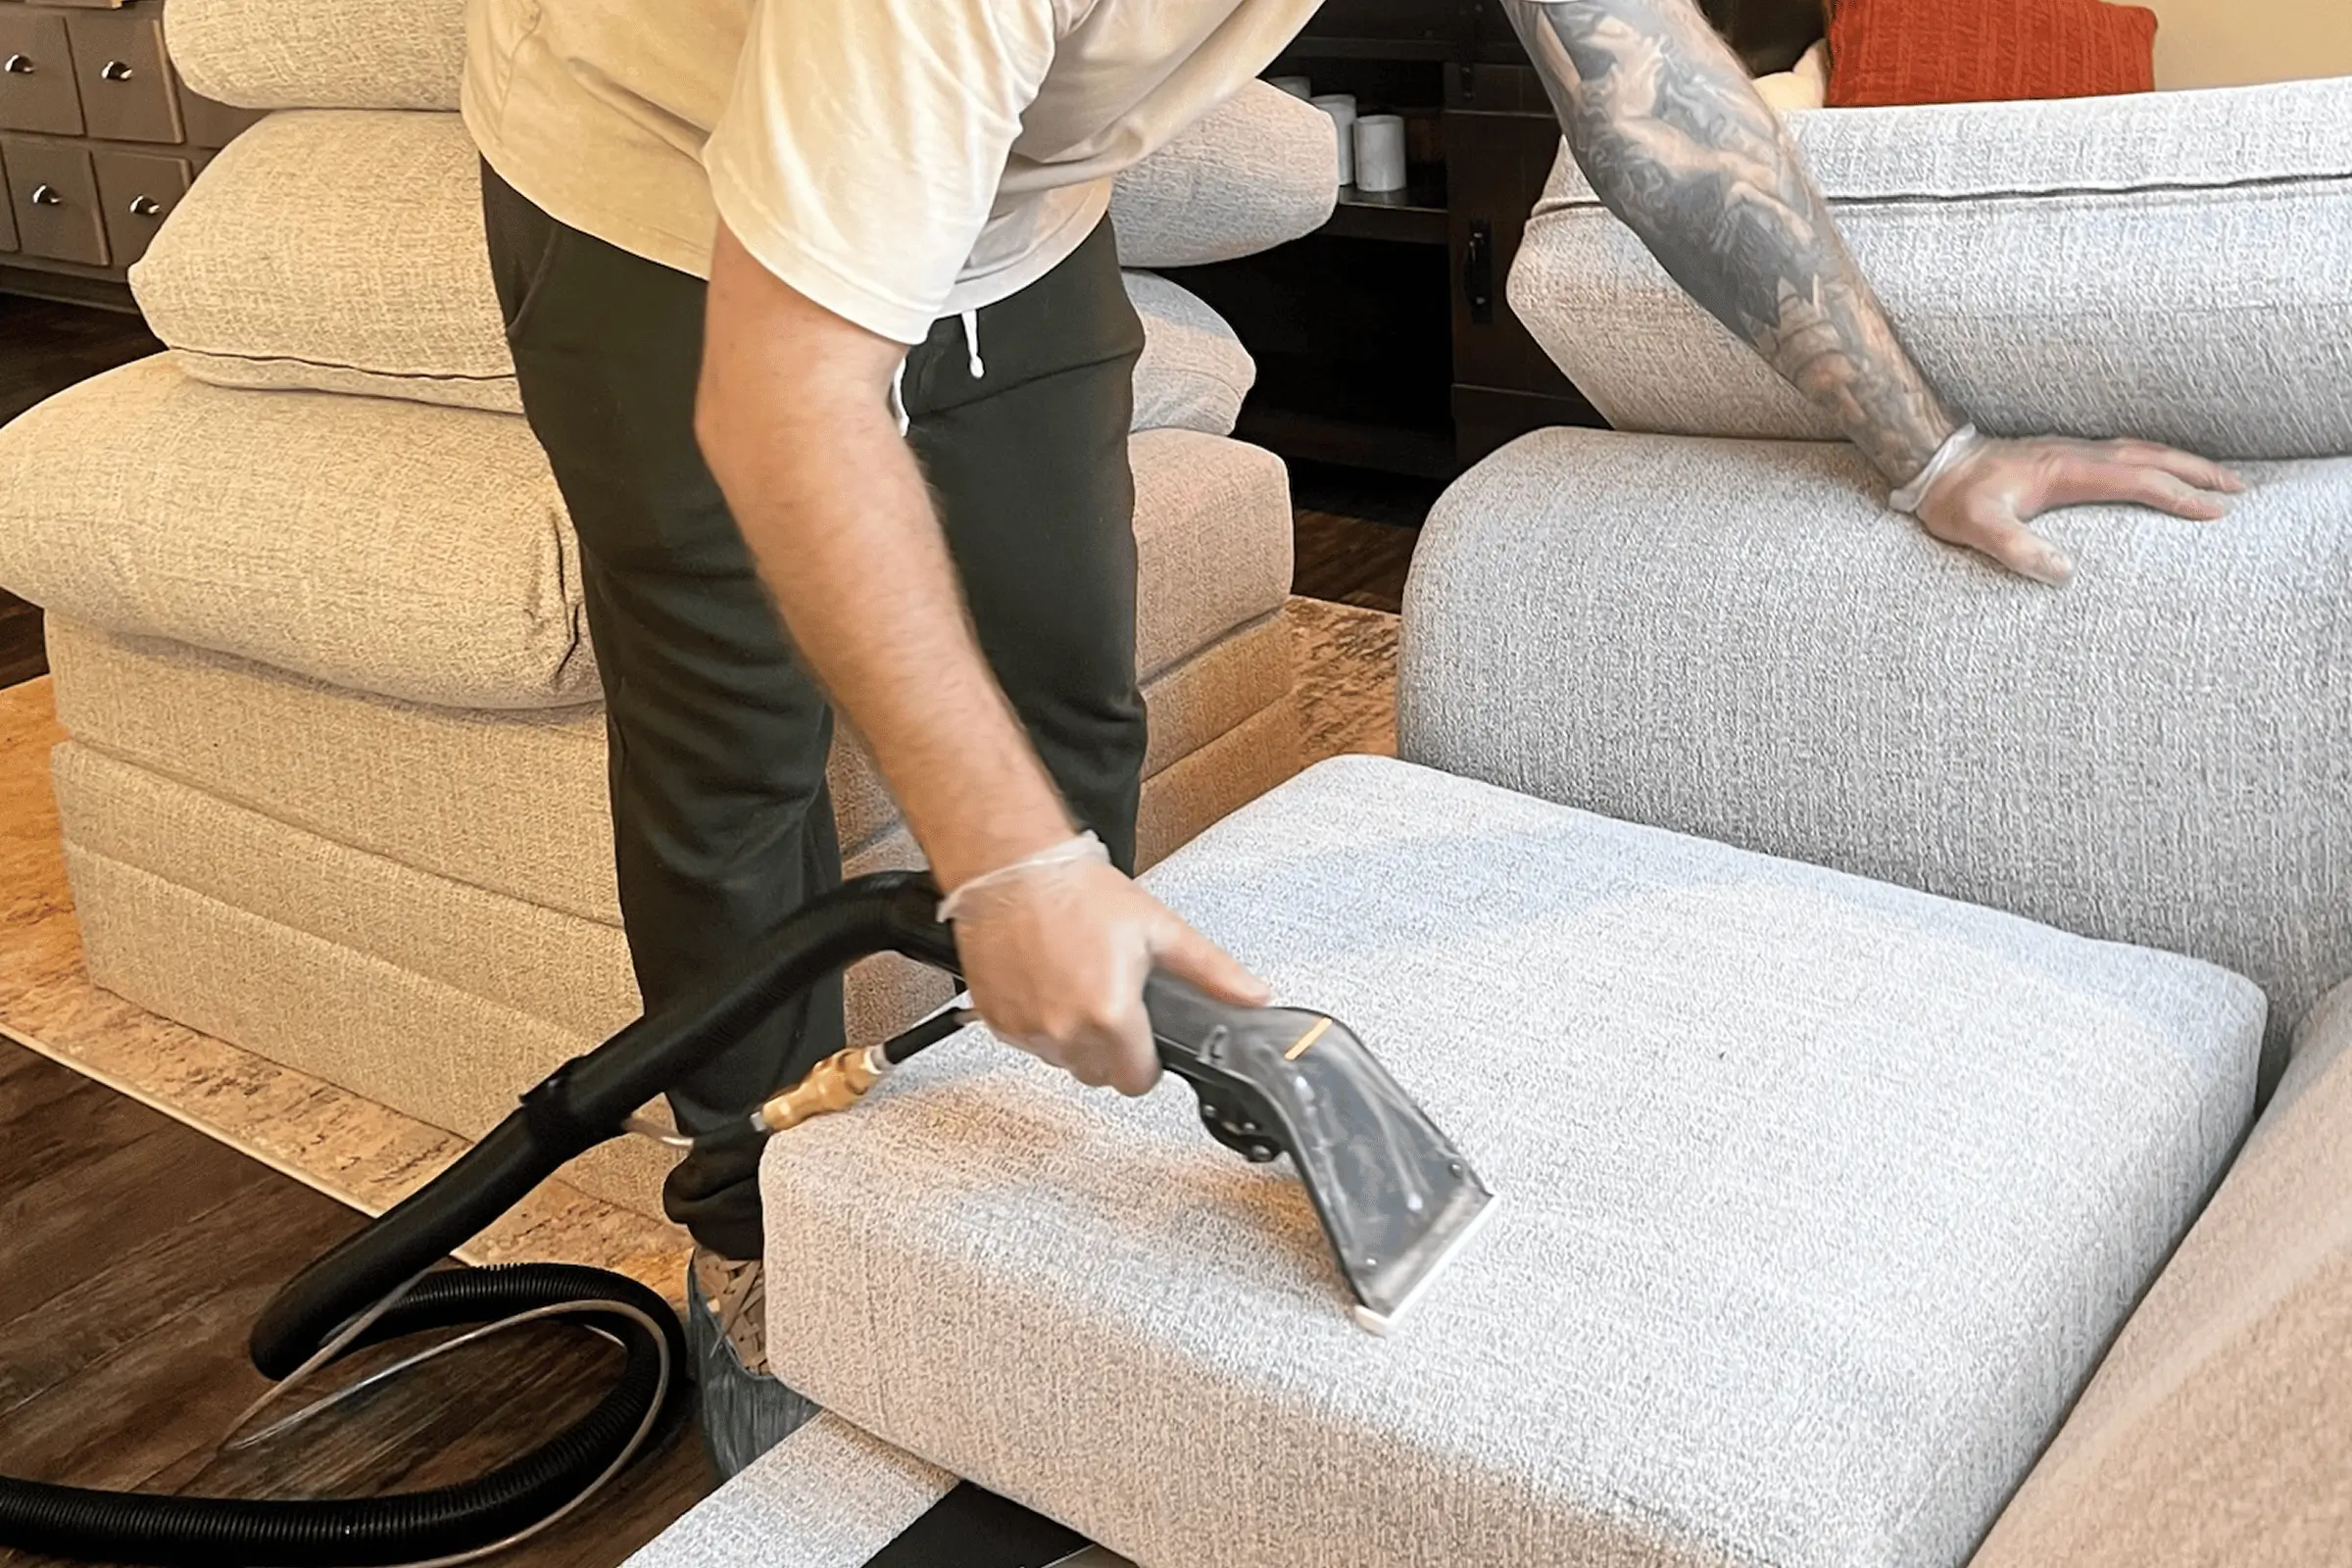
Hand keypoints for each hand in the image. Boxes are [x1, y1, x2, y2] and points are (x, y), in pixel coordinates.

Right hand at [949, 858, 1270, 1095]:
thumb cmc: (1079, 892)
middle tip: (1112, 1001)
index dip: (1147, 1063)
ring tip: (1078, 984)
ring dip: (1074, 1036)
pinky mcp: (997, 1021)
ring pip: (1062, 1060)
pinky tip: (1048, 982)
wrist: (1014, 868)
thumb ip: (1212, 971)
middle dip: (1112, 1049)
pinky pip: (1028, 1041)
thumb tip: (1253, 995)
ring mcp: (1027, 1028)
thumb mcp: (1159, 929)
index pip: (1138, 1083)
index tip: (1144, 1041)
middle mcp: (1066, 1030)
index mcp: (1111, 1016)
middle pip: (1099, 1075)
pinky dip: (1039, 1023)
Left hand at [1913, 436, 2244, 586]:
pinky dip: (2154, 459)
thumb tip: (2066, 573)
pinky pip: (2122, 453)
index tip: (2215, 512)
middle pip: (2151, 457)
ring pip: (2140, 450)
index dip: (2178, 495)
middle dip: (2198, 472)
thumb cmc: (1953, 499)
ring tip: (2217, 478)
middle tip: (2241, 490)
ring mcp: (2071, 451)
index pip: (2137, 481)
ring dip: (2181, 461)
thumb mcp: (1976, 528)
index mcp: (2065, 471)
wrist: (1931, 463)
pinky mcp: (2062, 455)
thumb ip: (2016, 548)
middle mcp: (2076, 454)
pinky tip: (2160, 471)